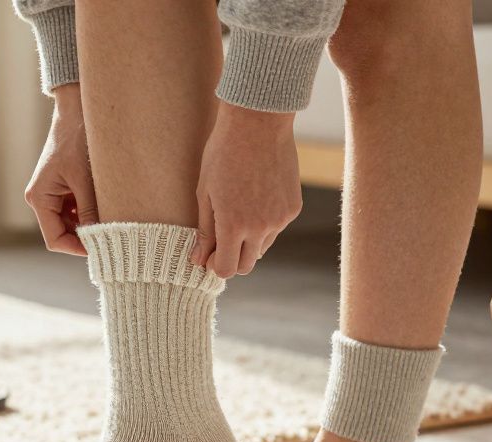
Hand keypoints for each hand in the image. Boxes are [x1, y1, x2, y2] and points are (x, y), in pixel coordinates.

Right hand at [24, 84, 97, 255]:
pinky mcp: (62, 187)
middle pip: (62, 233)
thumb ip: (90, 213)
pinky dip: (89, 212)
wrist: (77, 110)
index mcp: (39, 199)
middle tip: (112, 234)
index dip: (78, 248)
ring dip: (89, 223)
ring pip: (70, 223)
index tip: (103, 246)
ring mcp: (51, 194)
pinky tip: (105, 204)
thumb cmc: (78, 140)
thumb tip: (100, 239)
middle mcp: (41, 199)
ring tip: (110, 216)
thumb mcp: (86, 181)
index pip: (55, 240)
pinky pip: (75, 210)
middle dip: (85, 235)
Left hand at [193, 102, 301, 276]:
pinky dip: (264, 224)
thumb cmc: (223, 153)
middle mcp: (261, 228)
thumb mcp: (205, 192)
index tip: (208, 256)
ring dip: (248, 241)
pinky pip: (276, 228)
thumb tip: (198, 259)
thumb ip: (205, 230)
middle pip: (246, 265)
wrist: (258, 123)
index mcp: (234, 225)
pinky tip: (255, 199)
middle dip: (231, 258)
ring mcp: (280, 219)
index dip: (215, 266)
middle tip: (220, 241)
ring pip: (261, 247)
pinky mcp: (293, 208)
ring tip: (238, 212)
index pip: (226, 269)